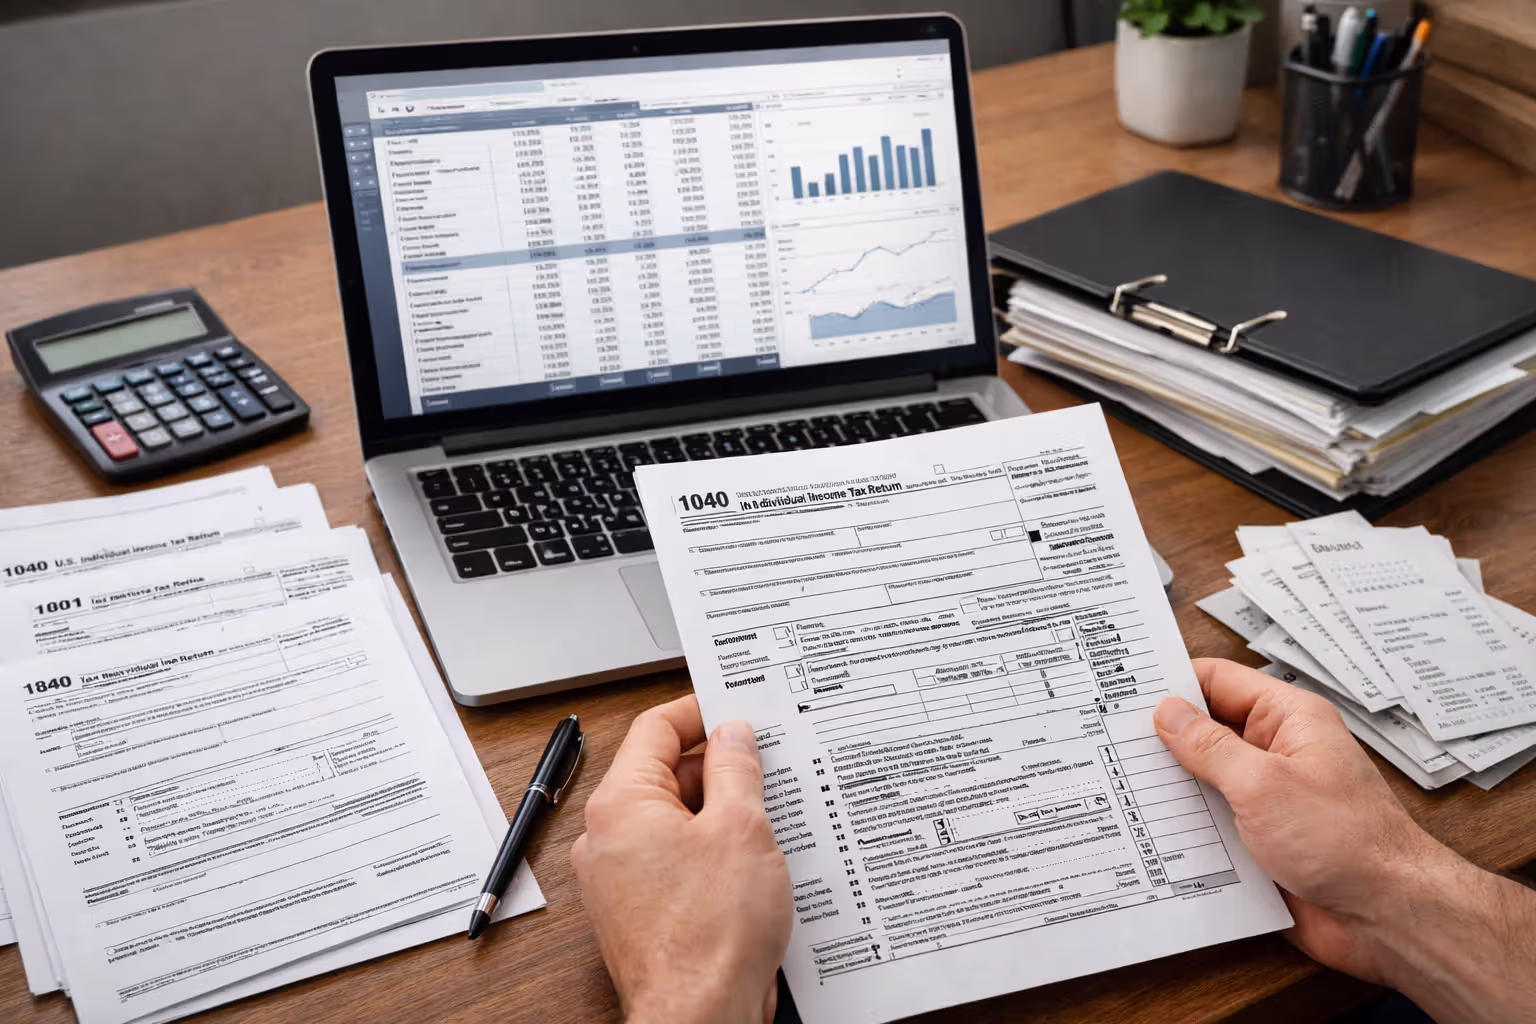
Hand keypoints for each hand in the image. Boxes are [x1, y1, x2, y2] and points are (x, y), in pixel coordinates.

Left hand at [571, 695, 791, 1023]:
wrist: (699, 1016)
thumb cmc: (710, 934)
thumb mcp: (741, 827)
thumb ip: (737, 769)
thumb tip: (733, 736)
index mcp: (621, 805)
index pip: (655, 728)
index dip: (700, 712)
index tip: (736, 709)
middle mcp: (608, 839)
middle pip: (666, 775)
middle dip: (719, 769)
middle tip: (768, 768)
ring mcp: (622, 878)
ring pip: (677, 821)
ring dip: (721, 815)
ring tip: (769, 823)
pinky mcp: (642, 910)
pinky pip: (677, 860)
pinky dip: (713, 853)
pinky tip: (754, 864)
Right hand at [1154, 659, 1535, 1023]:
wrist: (1388, 917)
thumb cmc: (1347, 842)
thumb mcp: (1263, 783)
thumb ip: (1209, 746)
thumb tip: (1168, 713)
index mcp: (1287, 720)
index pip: (1217, 681)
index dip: (1172, 683)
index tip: (1123, 690)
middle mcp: (1277, 753)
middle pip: (1206, 730)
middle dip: (1162, 738)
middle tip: (1106, 739)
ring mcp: (1269, 797)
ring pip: (1204, 780)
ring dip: (1171, 787)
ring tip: (1117, 783)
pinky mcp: (1262, 839)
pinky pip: (1213, 823)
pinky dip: (1185, 827)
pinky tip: (1149, 830)